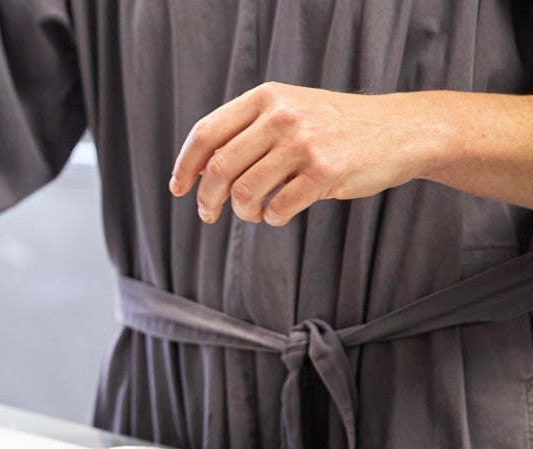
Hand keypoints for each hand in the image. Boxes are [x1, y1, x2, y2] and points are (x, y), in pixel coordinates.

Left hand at [169, 82, 443, 225]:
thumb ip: (248, 131)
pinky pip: (276, 209)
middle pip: (218, 168)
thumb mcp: (289, 111)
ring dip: (242, 213)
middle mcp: (281, 116)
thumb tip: (198, 172)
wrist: (400, 130)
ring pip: (243, 193)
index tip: (179, 189)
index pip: (206, 133)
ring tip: (253, 212)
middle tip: (208, 214)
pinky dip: (271, 219)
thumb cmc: (335, 127)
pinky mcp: (324, 172)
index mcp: (265, 98)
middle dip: (206, 199)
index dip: (185, 166)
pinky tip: (280, 213)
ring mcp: (303, 143)